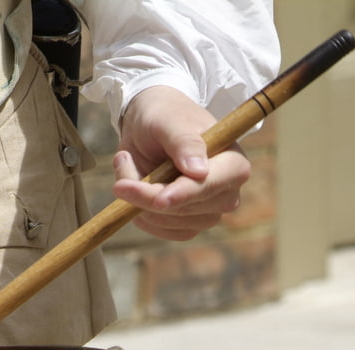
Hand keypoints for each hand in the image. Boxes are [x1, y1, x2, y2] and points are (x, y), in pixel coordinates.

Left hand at [112, 86, 249, 240]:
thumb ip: (184, 142)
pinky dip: (139, 212)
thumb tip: (199, 171)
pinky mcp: (186, 224)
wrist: (150, 126)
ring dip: (138, 199)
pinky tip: (133, 187)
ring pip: (169, 221)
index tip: (159, 199)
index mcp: (233, 162)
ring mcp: (207, 211)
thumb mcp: (169, 120)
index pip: (212, 185)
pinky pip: (159, 229)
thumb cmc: (165, 116)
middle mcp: (225, 191)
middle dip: (149, 195)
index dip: (185, 194)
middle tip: (122, 166)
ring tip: (127, 163)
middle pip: (188, 209)